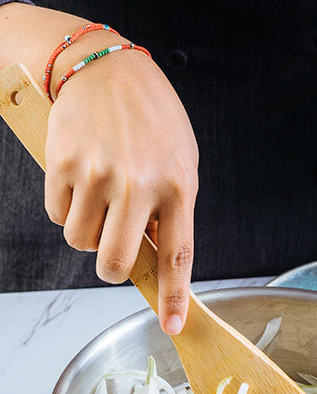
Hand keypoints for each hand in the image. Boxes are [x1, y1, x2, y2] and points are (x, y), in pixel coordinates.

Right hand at [44, 49, 197, 334]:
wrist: (107, 67)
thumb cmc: (151, 118)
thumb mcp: (179, 160)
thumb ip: (171, 209)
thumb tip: (152, 255)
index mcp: (179, 186)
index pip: (178, 255)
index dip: (173, 297)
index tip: (172, 326)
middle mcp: (139, 185)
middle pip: (114, 263)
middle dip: (110, 268)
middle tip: (111, 252)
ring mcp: (99, 176)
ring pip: (80, 243)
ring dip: (88, 231)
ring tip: (100, 196)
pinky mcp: (64, 167)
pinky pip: (59, 216)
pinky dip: (68, 207)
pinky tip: (81, 178)